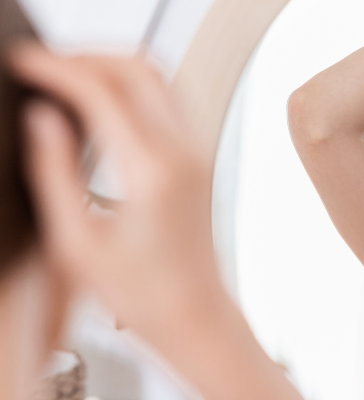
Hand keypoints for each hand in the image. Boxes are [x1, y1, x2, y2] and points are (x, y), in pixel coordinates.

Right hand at [8, 43, 225, 335]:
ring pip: (159, 77)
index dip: (56, 68)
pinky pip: (169, 101)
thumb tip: (42, 118)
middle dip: (85, 56)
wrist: (197, 315)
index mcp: (152, 171)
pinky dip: (133, 86)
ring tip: (66, 78)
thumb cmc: (143, 295)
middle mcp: (184, 153)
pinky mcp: (200, 160)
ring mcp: (198, 154)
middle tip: (42, 67)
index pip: (102, 90)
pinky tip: (101, 102)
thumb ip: (55, 171)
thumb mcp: (77, 241)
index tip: (24, 64)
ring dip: (112, 65)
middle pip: (137, 67)